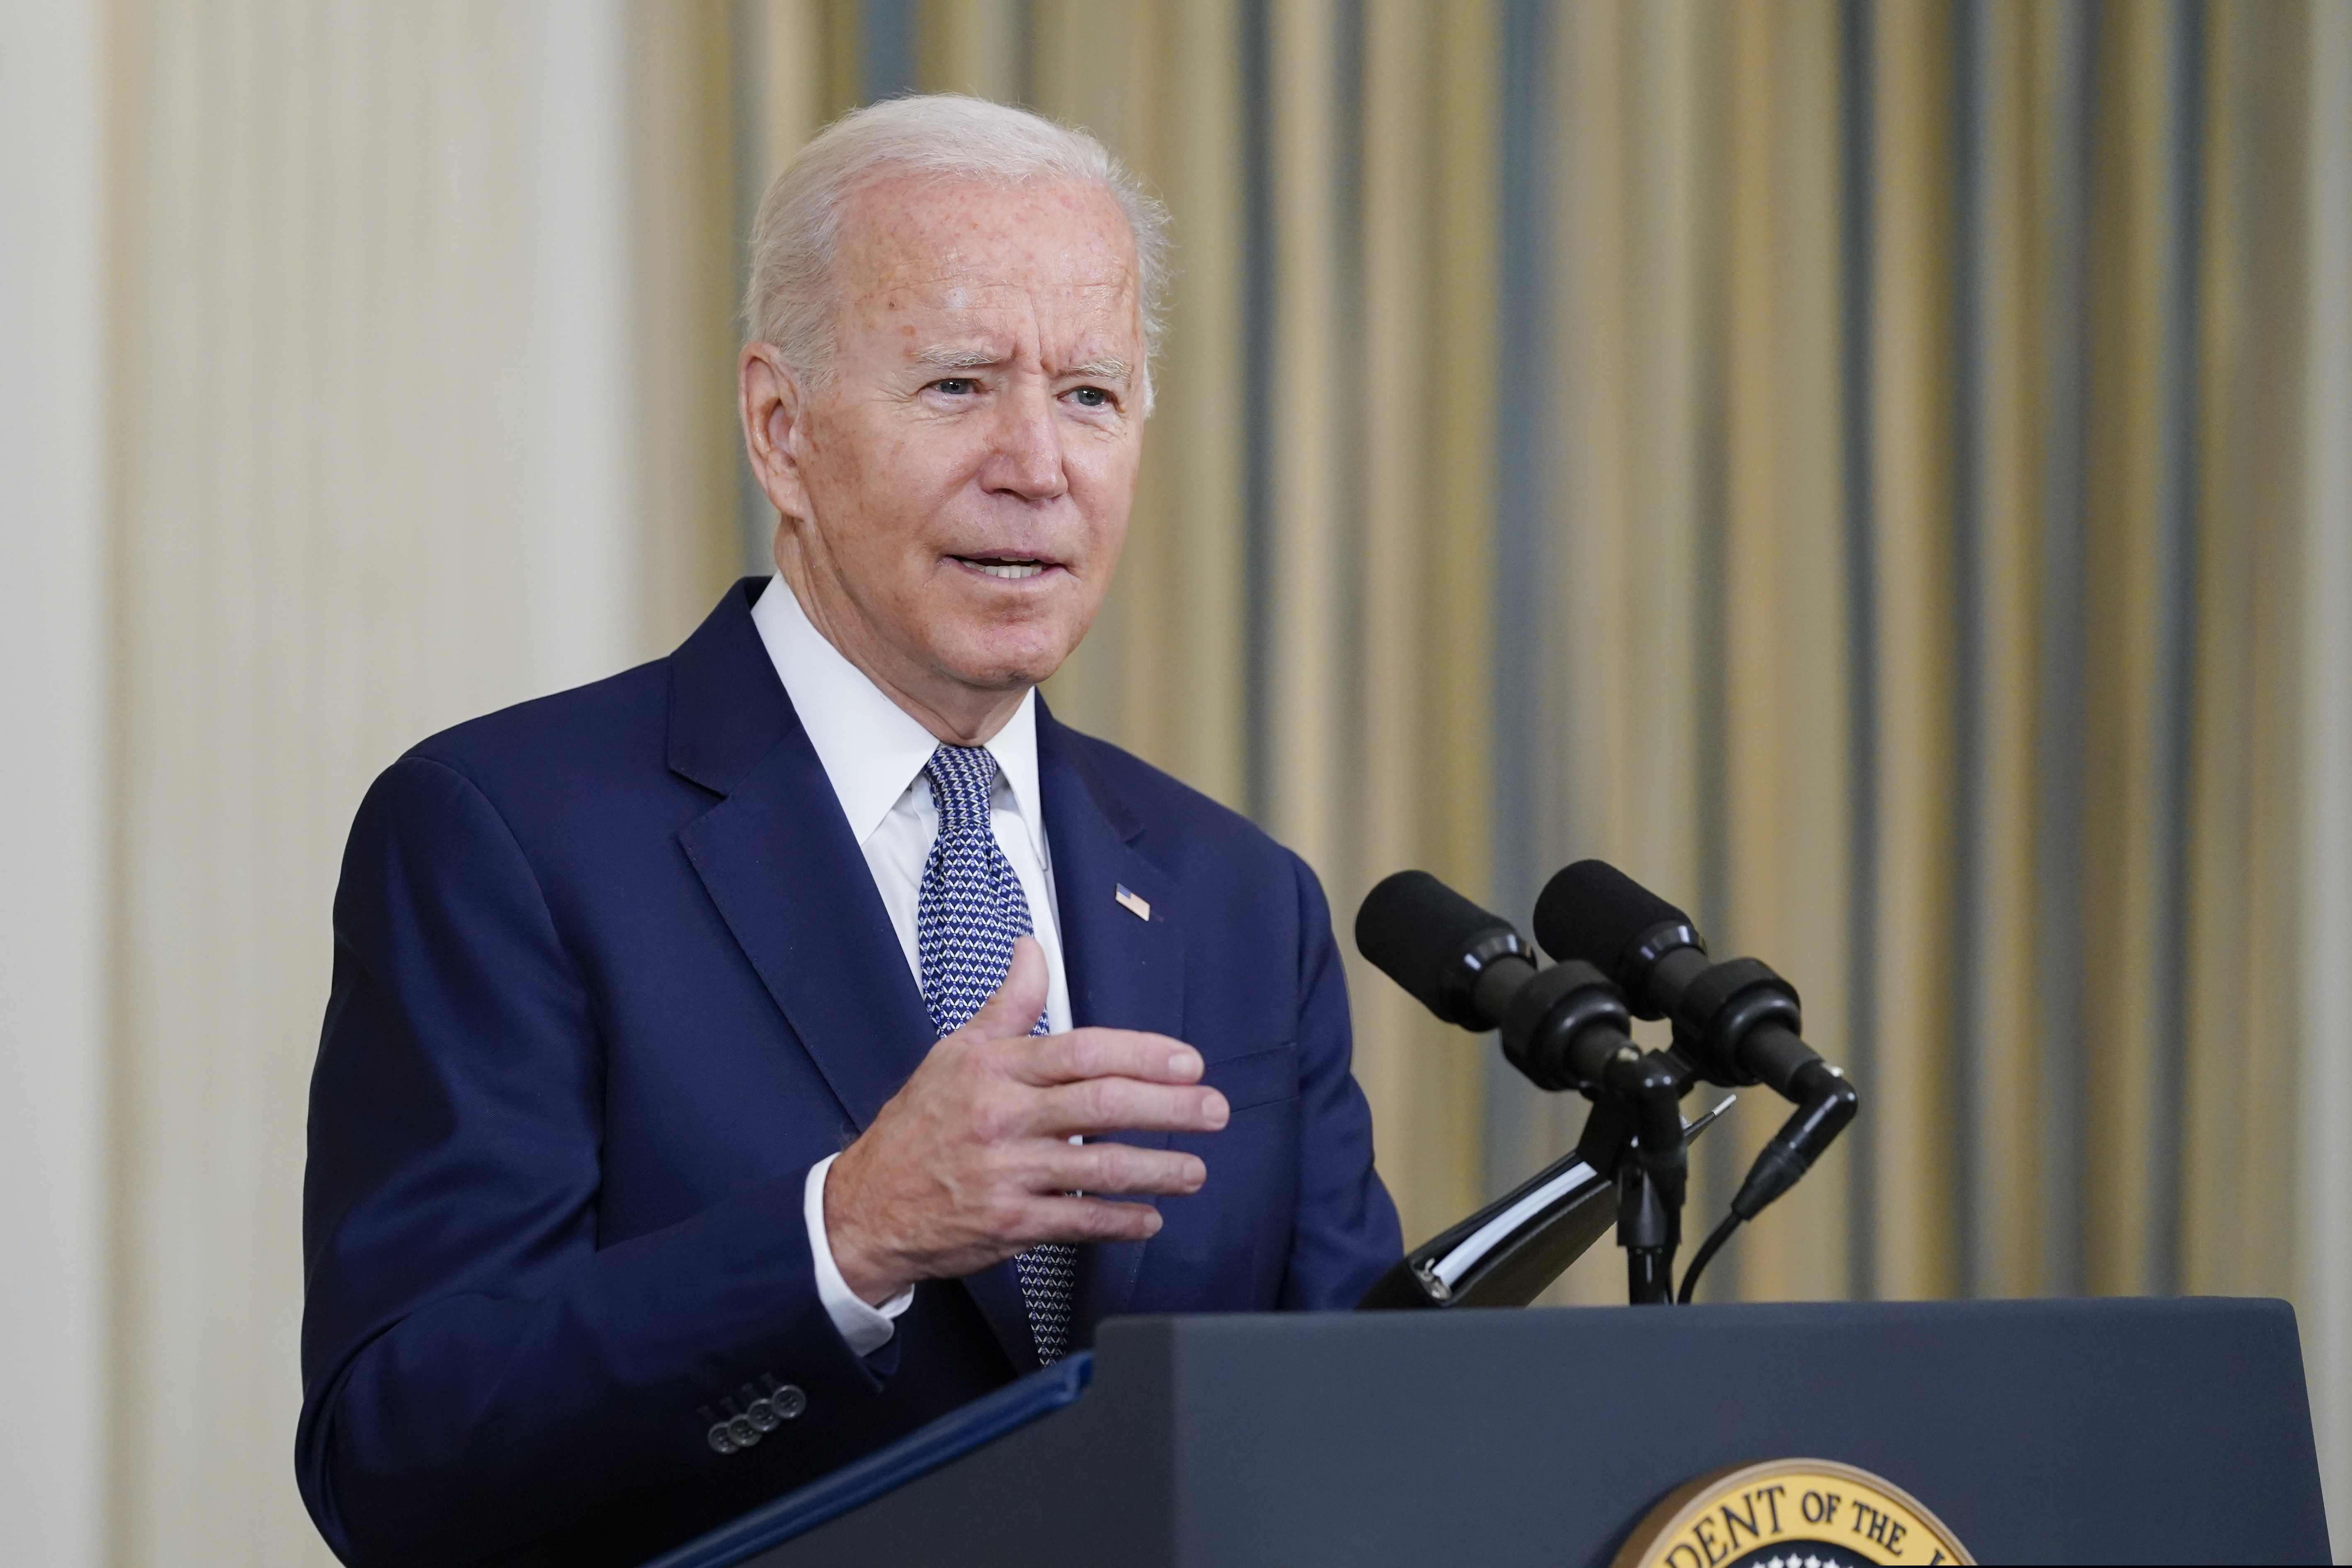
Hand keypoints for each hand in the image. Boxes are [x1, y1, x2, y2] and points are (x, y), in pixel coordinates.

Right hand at [824, 936, 1227, 1304]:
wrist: (864, 1207)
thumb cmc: (917, 1125)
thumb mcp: (955, 1052)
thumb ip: (1008, 1005)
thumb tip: (1032, 948)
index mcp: (995, 1069)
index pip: (1083, 1052)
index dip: (1144, 1055)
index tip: (1188, 1062)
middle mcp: (1002, 1118)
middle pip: (1103, 1107)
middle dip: (1170, 1108)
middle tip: (1214, 1110)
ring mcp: (1006, 1174)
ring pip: (1100, 1168)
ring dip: (1158, 1170)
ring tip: (1195, 1170)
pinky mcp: (1007, 1225)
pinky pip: (1079, 1222)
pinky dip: (1120, 1221)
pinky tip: (1150, 1218)